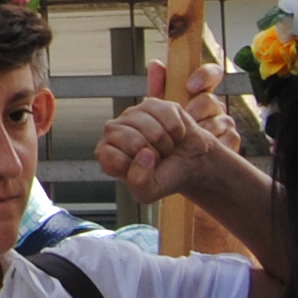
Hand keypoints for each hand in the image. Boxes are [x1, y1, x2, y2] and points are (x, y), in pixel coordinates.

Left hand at [95, 62, 228, 201]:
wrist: (191, 162)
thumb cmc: (164, 176)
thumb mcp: (149, 193)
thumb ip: (139, 182)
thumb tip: (144, 153)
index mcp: (106, 153)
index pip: (112, 158)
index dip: (134, 167)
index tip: (144, 170)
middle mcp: (114, 130)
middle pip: (133, 141)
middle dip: (153, 155)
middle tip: (157, 158)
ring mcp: (132, 114)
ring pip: (152, 129)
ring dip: (166, 143)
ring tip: (165, 147)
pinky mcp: (154, 104)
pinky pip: (168, 117)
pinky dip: (177, 131)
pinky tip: (173, 135)